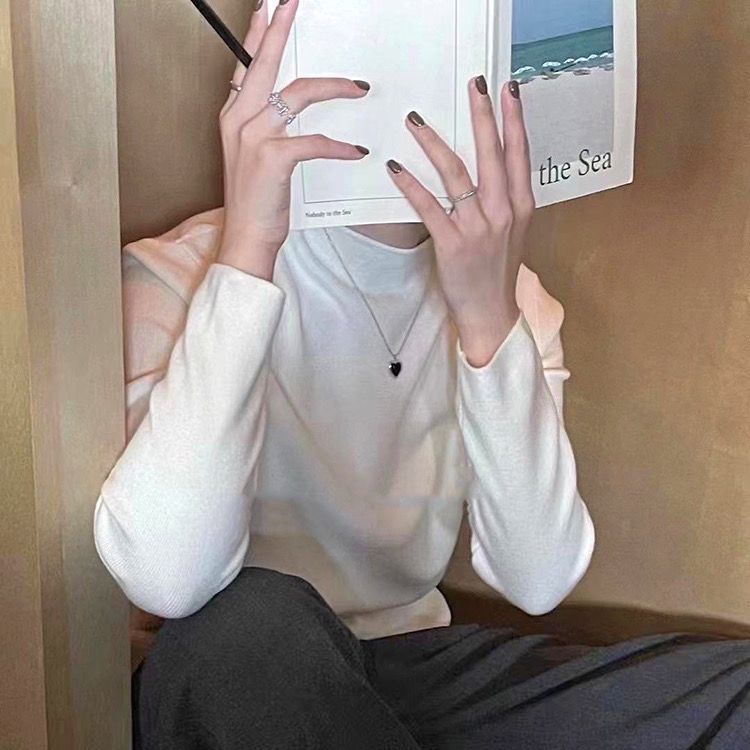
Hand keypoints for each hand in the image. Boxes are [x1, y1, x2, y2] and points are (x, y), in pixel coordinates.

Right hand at [217, 0, 370, 280]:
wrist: (246, 238)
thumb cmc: (254, 203)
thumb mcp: (253, 159)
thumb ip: (267, 130)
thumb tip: (291, 110)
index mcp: (234, 118)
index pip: (245, 66)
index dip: (257, 35)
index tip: (270, 10)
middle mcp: (240, 121)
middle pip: (264, 64)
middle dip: (280, 30)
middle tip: (294, 4)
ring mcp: (254, 137)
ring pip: (298, 94)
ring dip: (334, 87)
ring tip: (357, 86)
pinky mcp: (273, 158)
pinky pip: (315, 141)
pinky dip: (340, 146)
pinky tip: (356, 150)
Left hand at [387, 77, 534, 366]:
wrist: (491, 313)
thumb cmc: (498, 270)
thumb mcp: (513, 231)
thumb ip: (504, 198)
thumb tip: (487, 165)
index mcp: (521, 206)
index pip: (519, 154)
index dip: (515, 120)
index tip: (509, 90)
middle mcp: (503, 212)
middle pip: (492, 155)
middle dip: (483, 116)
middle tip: (474, 84)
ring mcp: (478, 229)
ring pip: (457, 174)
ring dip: (435, 143)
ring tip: (416, 120)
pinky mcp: (452, 245)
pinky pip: (429, 208)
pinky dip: (411, 185)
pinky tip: (396, 168)